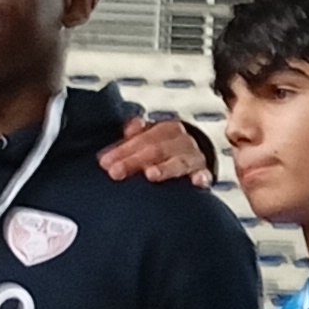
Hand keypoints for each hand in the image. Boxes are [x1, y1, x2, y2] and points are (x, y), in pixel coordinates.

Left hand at [98, 111, 217, 185]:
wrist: (197, 159)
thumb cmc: (165, 150)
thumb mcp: (150, 138)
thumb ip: (136, 136)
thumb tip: (129, 126)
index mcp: (167, 129)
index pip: (143, 138)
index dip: (123, 150)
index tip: (105, 163)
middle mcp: (182, 141)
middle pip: (157, 150)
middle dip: (134, 161)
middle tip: (115, 173)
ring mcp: (194, 158)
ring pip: (178, 162)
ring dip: (165, 168)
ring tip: (150, 175)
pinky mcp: (204, 175)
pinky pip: (204, 175)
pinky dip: (201, 177)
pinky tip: (196, 182)